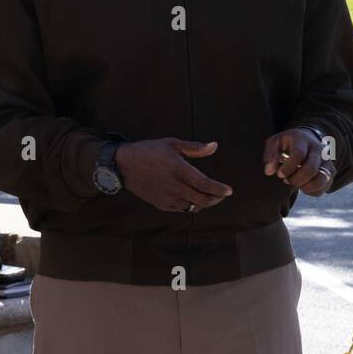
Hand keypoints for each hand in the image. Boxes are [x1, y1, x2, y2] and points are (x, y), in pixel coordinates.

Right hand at [114, 138, 232, 211]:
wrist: (123, 165)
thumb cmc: (149, 151)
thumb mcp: (172, 144)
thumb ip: (195, 147)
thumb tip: (214, 145)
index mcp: (178, 169)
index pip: (204, 184)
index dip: (219, 189)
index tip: (229, 190)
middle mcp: (174, 186)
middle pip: (202, 200)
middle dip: (216, 199)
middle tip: (222, 194)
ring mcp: (167, 197)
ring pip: (193, 207)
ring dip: (205, 203)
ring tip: (210, 196)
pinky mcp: (161, 204)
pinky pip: (181, 210)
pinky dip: (192, 206)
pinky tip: (194, 199)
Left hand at [263, 128, 333, 195]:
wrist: (308, 139)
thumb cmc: (288, 143)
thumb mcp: (275, 142)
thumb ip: (270, 155)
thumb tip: (269, 171)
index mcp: (303, 140)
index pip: (299, 155)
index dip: (288, 168)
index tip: (280, 174)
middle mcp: (319, 149)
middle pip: (311, 169)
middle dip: (296, 179)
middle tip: (286, 180)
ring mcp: (327, 161)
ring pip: (321, 179)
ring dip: (305, 187)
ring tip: (296, 183)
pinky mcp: (330, 172)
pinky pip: (324, 187)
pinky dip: (312, 191)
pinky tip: (303, 185)